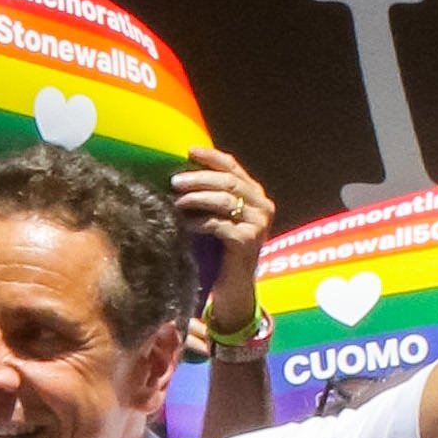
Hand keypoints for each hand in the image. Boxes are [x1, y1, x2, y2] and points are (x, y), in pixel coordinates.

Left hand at [171, 147, 273, 336]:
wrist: (233, 287)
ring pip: (224, 200)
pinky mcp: (248, 241)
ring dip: (196, 198)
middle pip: (228, 181)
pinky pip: (218, 224)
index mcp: (256, 195)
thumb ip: (210, 195)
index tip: (188, 151)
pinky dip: (198, 222)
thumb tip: (180, 172)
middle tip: (174, 181)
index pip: (233, 166)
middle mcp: (263, 206)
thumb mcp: (219, 217)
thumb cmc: (220, 250)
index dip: (211, 156)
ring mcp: (259, 224)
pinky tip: (183, 223)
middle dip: (199, 178)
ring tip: (176, 200)